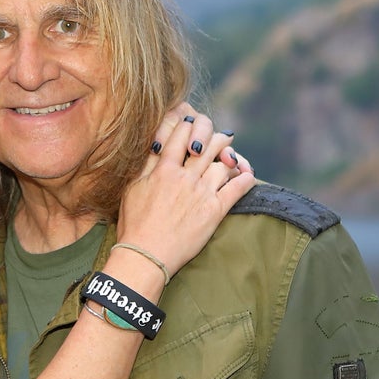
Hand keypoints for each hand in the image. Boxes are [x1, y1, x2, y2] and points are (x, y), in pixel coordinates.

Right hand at [117, 110, 255, 277]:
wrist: (147, 255)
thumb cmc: (134, 224)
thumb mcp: (133, 189)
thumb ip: (146, 165)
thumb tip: (157, 145)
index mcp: (163, 170)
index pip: (180, 135)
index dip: (188, 125)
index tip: (192, 123)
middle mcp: (185, 177)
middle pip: (207, 144)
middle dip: (214, 135)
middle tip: (218, 136)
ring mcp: (202, 193)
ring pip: (224, 162)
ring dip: (229, 155)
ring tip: (230, 155)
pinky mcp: (215, 211)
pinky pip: (238, 187)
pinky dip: (245, 176)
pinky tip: (245, 172)